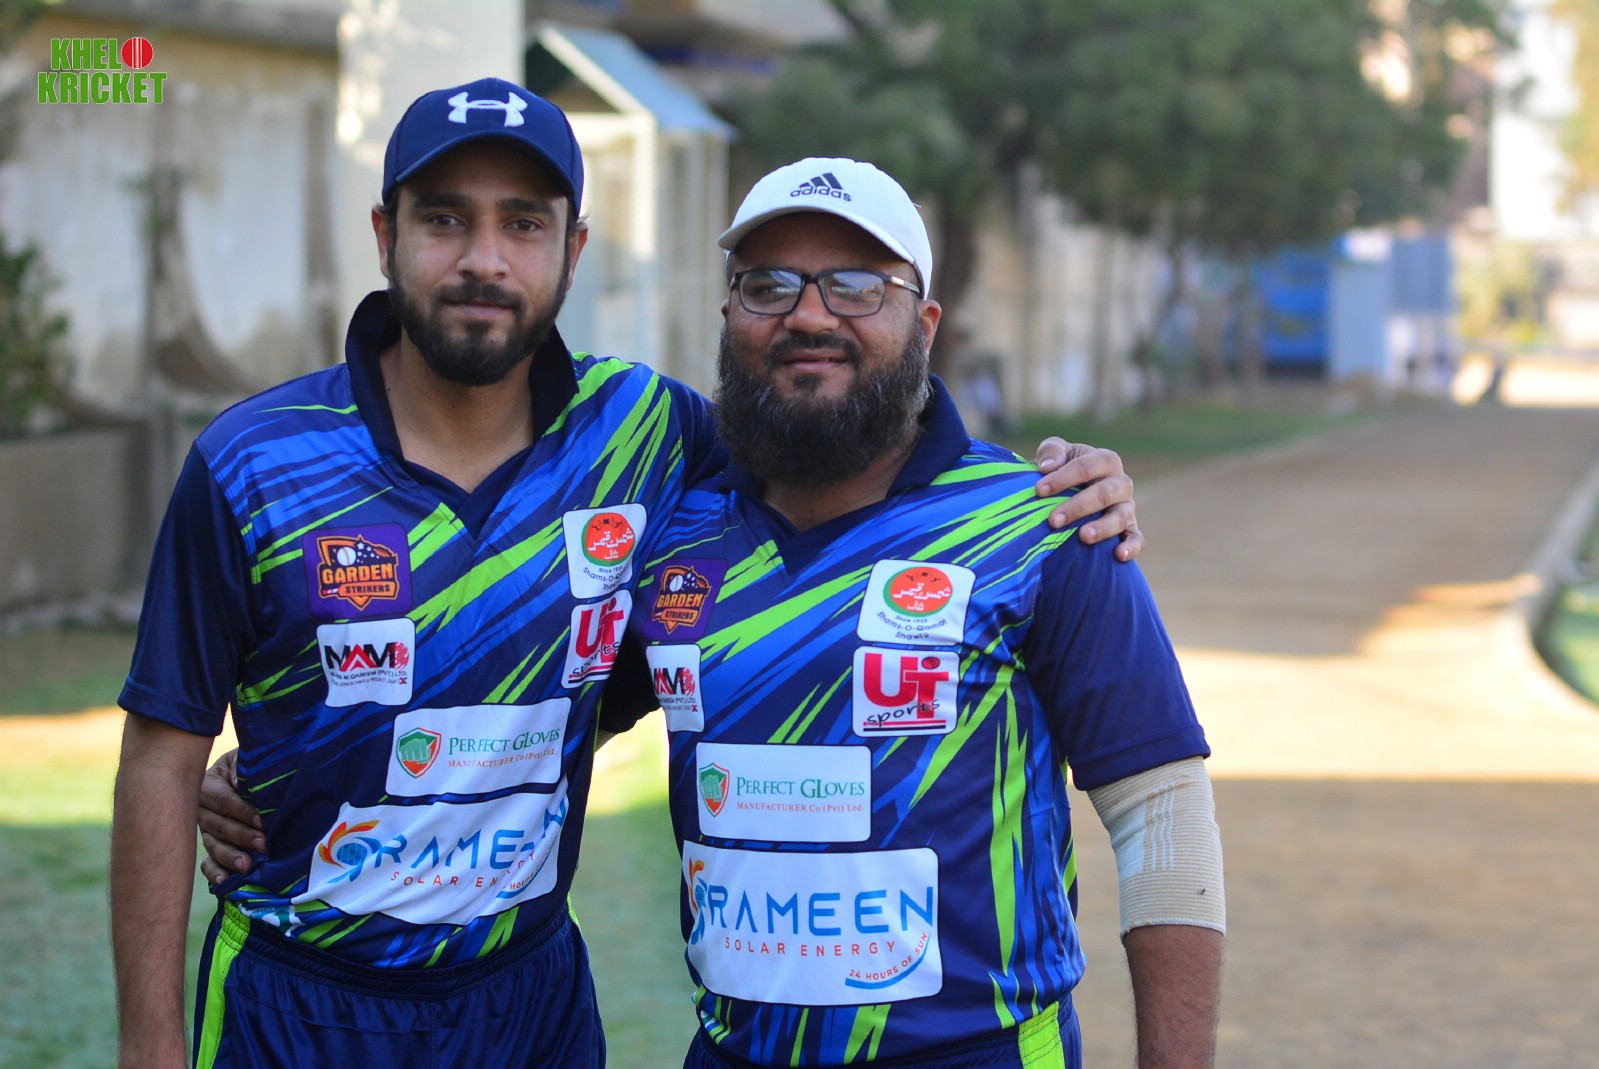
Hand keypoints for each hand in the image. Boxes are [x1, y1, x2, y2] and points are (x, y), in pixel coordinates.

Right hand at [197, 747, 264, 884]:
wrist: (248, 773)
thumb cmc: (248, 765)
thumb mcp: (244, 759)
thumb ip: (243, 770)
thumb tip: (240, 785)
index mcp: (208, 785)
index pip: (224, 801)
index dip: (242, 811)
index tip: (262, 820)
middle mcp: (202, 810)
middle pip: (219, 826)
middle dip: (242, 836)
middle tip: (263, 844)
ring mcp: (205, 830)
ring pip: (214, 845)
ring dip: (230, 857)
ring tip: (247, 865)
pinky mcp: (212, 846)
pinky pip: (208, 862)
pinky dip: (214, 873)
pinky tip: (224, 882)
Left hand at [1032, 437, 1141, 559]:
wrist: (1076, 490)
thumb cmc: (1064, 469)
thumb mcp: (1057, 453)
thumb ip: (1051, 452)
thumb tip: (1046, 467)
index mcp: (1105, 460)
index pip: (1086, 466)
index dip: (1063, 478)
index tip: (1039, 491)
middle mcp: (1120, 483)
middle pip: (1104, 493)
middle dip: (1078, 507)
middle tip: (1053, 521)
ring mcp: (1127, 507)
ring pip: (1121, 516)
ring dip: (1103, 527)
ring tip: (1084, 537)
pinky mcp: (1130, 528)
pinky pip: (1136, 538)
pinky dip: (1131, 546)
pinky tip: (1118, 555)